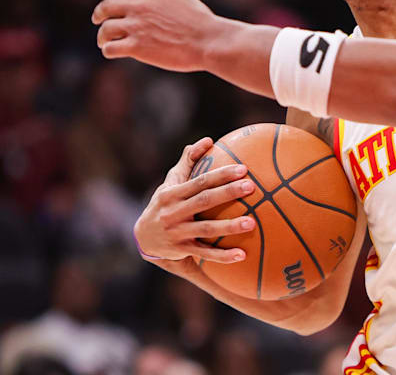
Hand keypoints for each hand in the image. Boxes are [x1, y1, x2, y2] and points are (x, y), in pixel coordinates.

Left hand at [83, 0, 226, 71]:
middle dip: (98, 14)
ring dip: (102, 36)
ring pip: (106, 29)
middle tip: (98, 21)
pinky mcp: (137, 47)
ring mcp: (136, 27)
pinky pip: (111, 48)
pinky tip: (112, 52)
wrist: (208, 41)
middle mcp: (139, 7)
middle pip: (106, 7)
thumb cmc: (200, 21)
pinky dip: (108, 50)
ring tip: (104, 42)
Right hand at [134, 137, 257, 262]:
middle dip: (228, 193)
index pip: (200, 181)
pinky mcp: (181, 250)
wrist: (144, 237)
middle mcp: (173, 212)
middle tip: (251, 187)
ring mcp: (177, 232)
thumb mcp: (172, 181)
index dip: (221, 175)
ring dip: (229, 227)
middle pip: (204, 201)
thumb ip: (189, 161)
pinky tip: (243, 255)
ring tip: (252, 223)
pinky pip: (204, 253)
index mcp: (172, 193)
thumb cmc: (165, 202)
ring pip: (206, 229)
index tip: (243, 169)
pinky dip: (223, 256)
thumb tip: (208, 140)